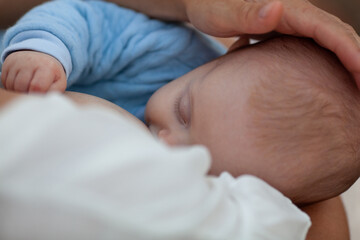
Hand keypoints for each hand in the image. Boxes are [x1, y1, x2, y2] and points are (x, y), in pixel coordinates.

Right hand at [1, 51, 66, 92]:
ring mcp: (17, 62)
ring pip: (11, 85)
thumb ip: (54, 92)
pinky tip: (20, 84)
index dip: (37, 96)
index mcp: (47, 67)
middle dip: (27, 94)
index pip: (37, 87)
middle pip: (22, 86)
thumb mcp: (59, 82)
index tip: (39, 97)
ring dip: (18, 91)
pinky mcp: (7, 64)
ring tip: (28, 88)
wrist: (41, 57)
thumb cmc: (51, 74)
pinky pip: (5, 81)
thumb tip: (45, 100)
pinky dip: (11, 87)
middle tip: (34, 93)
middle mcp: (30, 62)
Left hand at [183, 0, 359, 86]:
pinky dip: (330, 61)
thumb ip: (246, 12)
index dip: (349, 49)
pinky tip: (332, 80)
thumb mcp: (221, 12)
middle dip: (357, 60)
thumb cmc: (208, 7)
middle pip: (336, 34)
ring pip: (329, 41)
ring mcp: (291, 23)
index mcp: (285, 9)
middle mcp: (294, 13)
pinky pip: (316, 46)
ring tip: (357, 89)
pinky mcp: (286, 32)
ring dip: (348, 62)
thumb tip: (275, 8)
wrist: (202, 3)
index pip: (327, 28)